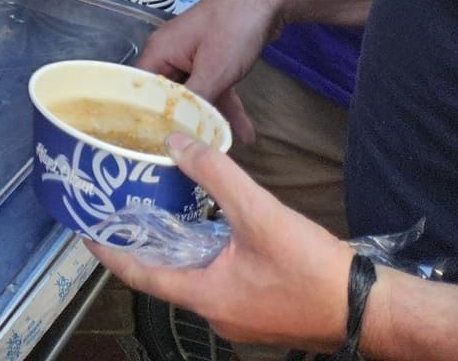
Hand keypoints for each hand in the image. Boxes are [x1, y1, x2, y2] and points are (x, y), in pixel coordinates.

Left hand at [89, 136, 350, 351]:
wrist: (371, 308)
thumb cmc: (313, 269)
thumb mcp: (258, 213)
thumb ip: (215, 174)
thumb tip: (177, 141)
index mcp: (205, 296)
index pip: (141, 275)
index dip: (110, 253)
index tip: (86, 235)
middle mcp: (216, 313)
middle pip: (167, 277)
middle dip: (146, 248)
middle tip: (127, 217)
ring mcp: (241, 317)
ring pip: (198, 280)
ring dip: (182, 252)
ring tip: (164, 218)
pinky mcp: (262, 314)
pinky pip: (223, 284)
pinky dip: (210, 260)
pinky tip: (215, 235)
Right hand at [136, 0, 285, 144]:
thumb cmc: (233, 29)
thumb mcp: (214, 70)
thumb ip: (194, 101)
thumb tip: (179, 131)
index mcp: (159, 52)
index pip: (140, 90)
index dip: (145, 117)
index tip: (154, 145)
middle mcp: (169, 54)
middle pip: (167, 95)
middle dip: (181, 122)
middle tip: (192, 153)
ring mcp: (191, 56)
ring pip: (194, 94)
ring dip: (211, 118)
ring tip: (225, 147)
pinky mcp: (212, 58)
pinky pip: (212, 87)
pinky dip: (225, 106)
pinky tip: (244, 131)